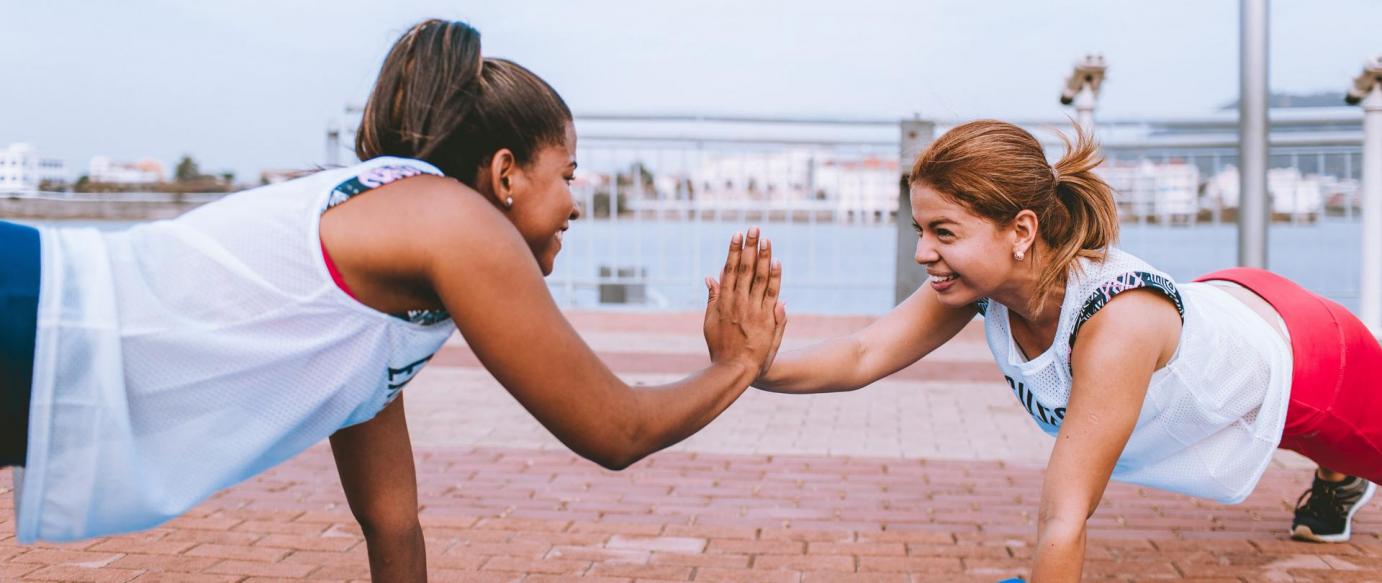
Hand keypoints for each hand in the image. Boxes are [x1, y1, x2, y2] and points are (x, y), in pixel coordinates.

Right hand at [703, 227, 785, 377]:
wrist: (735, 369)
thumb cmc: (721, 347)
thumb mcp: (710, 321)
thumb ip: (713, 298)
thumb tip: (710, 277)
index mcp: (724, 301)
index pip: (730, 270)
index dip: (735, 251)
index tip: (738, 235)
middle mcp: (738, 302)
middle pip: (746, 269)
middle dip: (750, 247)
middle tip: (754, 228)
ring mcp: (753, 310)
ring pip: (759, 278)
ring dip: (763, 257)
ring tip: (766, 239)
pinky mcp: (766, 319)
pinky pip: (772, 294)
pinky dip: (775, 278)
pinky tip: (776, 262)